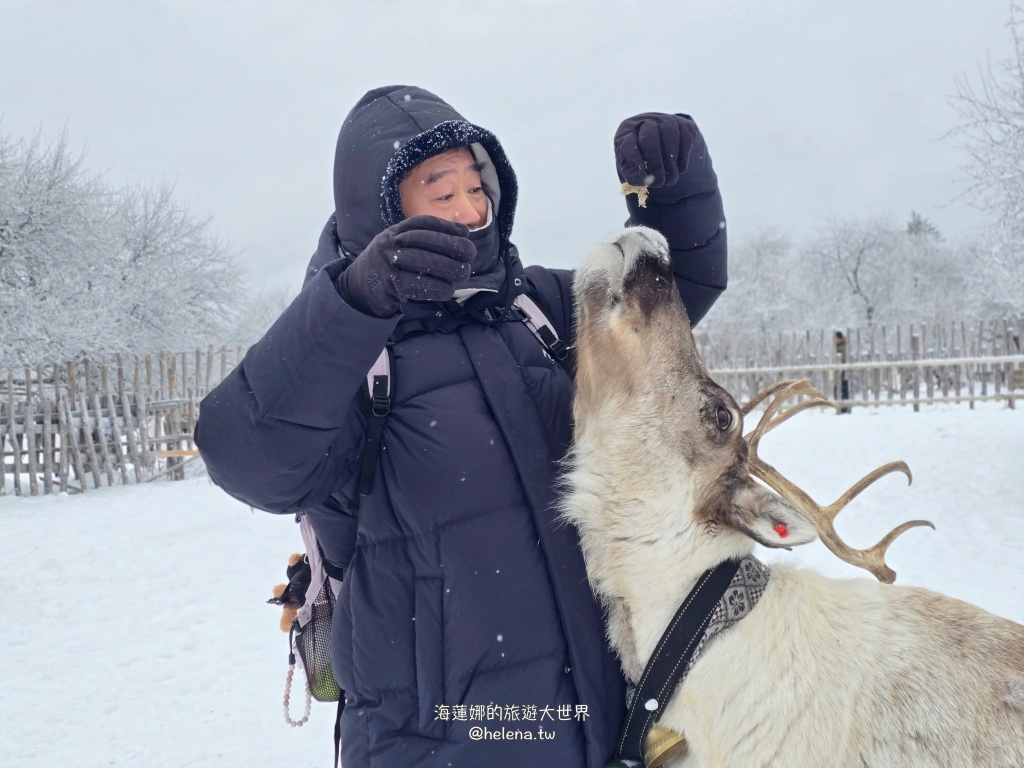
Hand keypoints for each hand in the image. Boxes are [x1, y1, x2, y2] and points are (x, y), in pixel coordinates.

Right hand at [336, 216, 475, 316]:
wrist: (359, 289)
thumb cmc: (389, 267)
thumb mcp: (401, 247)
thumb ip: (425, 242)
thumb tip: (462, 235)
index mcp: (394, 232)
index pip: (421, 223)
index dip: (444, 226)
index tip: (465, 232)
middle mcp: (388, 243)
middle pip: (424, 241)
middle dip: (451, 246)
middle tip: (470, 254)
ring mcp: (386, 263)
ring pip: (421, 262)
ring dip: (447, 268)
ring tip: (463, 273)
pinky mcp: (387, 284)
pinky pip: (415, 285)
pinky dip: (435, 288)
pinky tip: (447, 290)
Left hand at [614, 113, 698, 187]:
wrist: (664, 143)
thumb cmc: (642, 158)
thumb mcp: (632, 165)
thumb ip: (634, 174)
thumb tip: (644, 184)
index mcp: (626, 131)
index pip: (627, 145)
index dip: (634, 165)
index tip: (642, 181)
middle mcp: (644, 120)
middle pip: (649, 138)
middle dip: (655, 164)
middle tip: (659, 183)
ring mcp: (666, 119)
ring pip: (670, 138)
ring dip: (671, 164)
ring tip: (670, 180)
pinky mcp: (685, 125)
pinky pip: (685, 140)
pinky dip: (683, 158)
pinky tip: (679, 169)